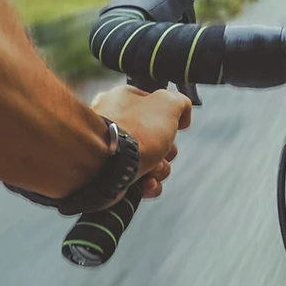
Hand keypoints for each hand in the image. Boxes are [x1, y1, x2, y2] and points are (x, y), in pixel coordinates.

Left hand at [91, 85, 191, 201]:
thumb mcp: (169, 103)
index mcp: (125, 100)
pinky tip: (146, 184)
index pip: (157, 108)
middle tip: (161, 151)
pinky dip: (148, 185)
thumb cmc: (135, 130)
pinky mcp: (111, 176)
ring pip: (153, 161)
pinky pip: (140, 181)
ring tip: (150, 170)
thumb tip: (182, 118)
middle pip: (158, 138)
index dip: (170, 120)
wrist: (103, 165)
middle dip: (167, 150)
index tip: (172, 126)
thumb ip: (181, 103)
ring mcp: (113, 151)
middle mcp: (117, 123)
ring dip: (160, 169)